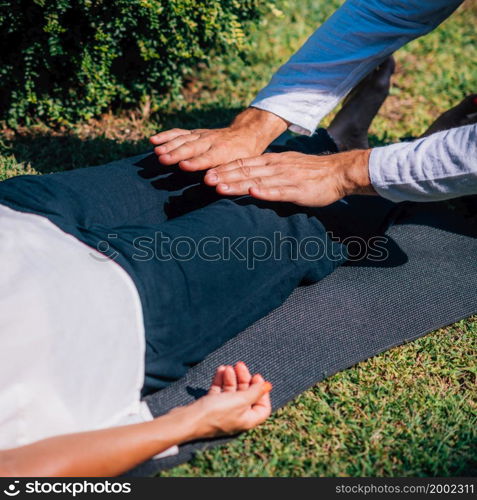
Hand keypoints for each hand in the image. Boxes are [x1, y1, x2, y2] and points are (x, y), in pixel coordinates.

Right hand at [149, 107, 287, 170]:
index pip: (207, 157)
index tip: (183, 166)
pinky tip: (152, 140)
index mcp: (223, 152)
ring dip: (168, 145)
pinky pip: (179, 133)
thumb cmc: (242, 156)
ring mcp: (201, 136)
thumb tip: (212, 184)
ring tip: (156, 152)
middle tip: (163, 159)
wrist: (245, 134)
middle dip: (176, 153)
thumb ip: (227, 174)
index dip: (195, 162)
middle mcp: (210, 141)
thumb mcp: (241, 166)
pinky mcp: (194, 133)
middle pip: (191, 147)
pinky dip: (166, 136)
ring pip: (183, 139)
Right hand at [181, 362, 271, 437]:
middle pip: (246, 396)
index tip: (257, 377)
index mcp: (247, 420)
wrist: (188, 420)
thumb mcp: (241, 400)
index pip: (262, 407)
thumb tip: (268, 386)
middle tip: (240, 365)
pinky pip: (219, 391)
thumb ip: (255, 392)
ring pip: (231, 392)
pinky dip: (220, 380)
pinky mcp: (211, 406)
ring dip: (231, 378)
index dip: (262, 392)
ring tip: (227, 367)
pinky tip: (220, 370)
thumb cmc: (216, 413)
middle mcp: (236, 417)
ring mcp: (223, 412)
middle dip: (244, 379)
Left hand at [204, 149, 374, 206]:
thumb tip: (248, 179)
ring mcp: (286, 178)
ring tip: (219, 187)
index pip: (243, 164)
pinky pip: (279, 191)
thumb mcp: (285, 167)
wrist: (338, 172)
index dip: (224, 169)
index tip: (206, 174)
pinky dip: (266, 192)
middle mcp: (275, 167)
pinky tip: (253, 193)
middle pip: (245, 171)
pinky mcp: (297, 190)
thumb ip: (267, 172)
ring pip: (257, 180)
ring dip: (237, 184)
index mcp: (271, 162)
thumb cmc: (310, 172)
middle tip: (205, 181)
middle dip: (224, 176)